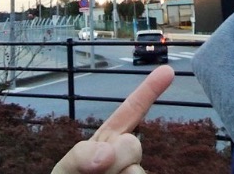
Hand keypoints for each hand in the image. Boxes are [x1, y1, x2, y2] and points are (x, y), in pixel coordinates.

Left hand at [51, 65, 174, 173]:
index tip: (168, 70)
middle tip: (97, 172)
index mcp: (107, 143)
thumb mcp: (65, 170)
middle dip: (115, 156)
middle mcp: (125, 160)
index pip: (130, 111)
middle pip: (132, 145)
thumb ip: (81, 155)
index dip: (148, 90)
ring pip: (136, 173)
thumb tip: (108, 154)